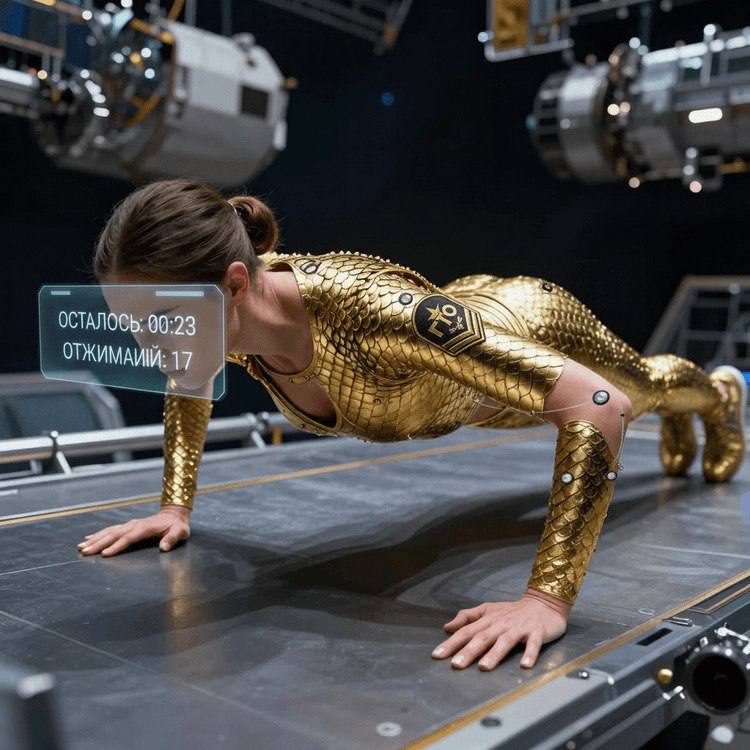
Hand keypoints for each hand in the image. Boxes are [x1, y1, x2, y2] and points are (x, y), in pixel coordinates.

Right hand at [77, 506, 190, 556]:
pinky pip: (111, 529)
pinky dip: (99, 533)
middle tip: (84, 552)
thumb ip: (172, 539)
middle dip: (99, 543)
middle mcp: (134, 525)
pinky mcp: (129, 526)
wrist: (175, 514)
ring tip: (81, 546)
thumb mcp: (180, 532)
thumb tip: (164, 547)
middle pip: (114, 534)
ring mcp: (130, 524)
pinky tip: (89, 537)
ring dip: (95, 538)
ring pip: (109, 531)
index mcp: (145, 528)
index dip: (116, 546)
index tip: (104, 554)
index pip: (128, 538)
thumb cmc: (178, 526)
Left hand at [432, 589, 569, 670]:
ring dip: (495, 654)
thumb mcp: (487, 610)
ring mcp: (519, 628)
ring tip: (484, 667)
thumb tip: (446, 628)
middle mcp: (501, 623)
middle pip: (483, 637)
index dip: (452, 643)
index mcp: (488, 619)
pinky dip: (530, 654)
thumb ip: (467, 617)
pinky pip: (533, 644)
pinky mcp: (537, 632)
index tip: (437, 655)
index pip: (467, 631)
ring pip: (505, 641)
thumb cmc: (512, 611)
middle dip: (469, 651)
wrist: (543, 603)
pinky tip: (525, 665)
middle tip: (455, 665)